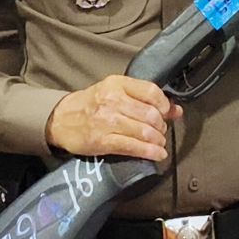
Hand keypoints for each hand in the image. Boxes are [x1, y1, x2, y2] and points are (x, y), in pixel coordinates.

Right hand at [45, 76, 183, 161]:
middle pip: (150, 115)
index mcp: (117, 84)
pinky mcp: (102, 141)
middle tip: (160, 131)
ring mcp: (107, 121)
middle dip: (161, 126)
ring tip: (159, 143)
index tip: (167, 113)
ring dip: (157, 141)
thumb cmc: (92, 104)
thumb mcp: (116, 92)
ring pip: (144, 132)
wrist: (62, 119)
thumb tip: (176, 110)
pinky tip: (157, 155)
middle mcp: (113, 100)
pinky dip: (150, 152)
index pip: (151, 92)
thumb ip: (144, 98)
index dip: (165, 105)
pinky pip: (133, 147)